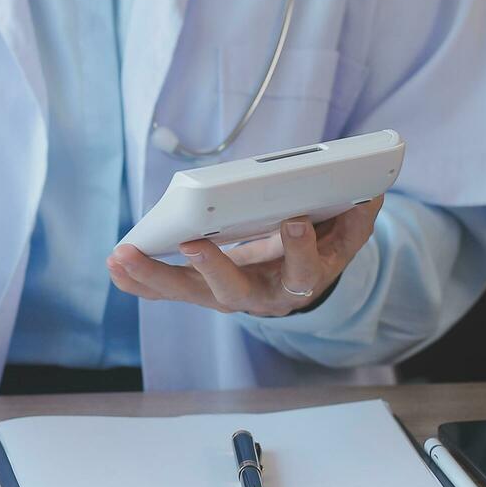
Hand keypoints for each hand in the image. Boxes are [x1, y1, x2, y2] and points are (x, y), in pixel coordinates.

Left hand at [106, 196, 384, 316]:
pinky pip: (166, 291)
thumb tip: (370, 190)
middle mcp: (259, 295)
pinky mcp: (199, 290)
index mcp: (299, 281)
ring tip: (122, 257)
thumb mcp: (345, 236)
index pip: (302, 270)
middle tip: (190, 243)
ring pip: (189, 293)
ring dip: (153, 277)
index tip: (295, 221)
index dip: (300, 249)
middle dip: (211, 269)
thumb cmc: (317, 248)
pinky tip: (115, 266)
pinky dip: (139, 281)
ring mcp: (225, 296)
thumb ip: (356, 217)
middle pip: (232, 292)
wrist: (295, 281)